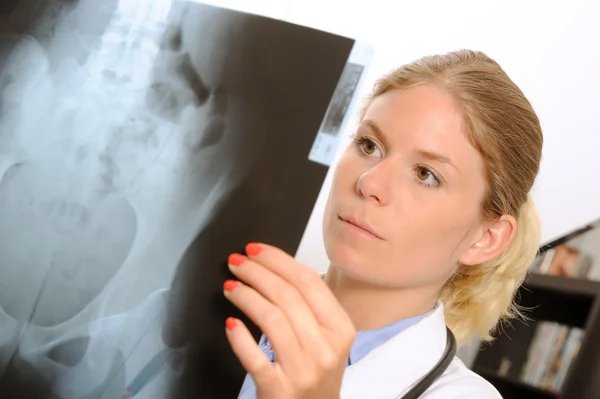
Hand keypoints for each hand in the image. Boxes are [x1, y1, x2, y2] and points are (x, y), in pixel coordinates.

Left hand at [223, 242, 355, 398]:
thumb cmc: (316, 373)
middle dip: (257, 272)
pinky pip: (254, 357)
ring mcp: (303, 370)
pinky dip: (239, 337)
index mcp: (341, 329)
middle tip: (237, 262)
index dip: (278, 260)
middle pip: (287, 295)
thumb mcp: (327, 338)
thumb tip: (274, 268)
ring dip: (246, 296)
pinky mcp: (279, 389)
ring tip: (230, 287)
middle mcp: (325, 348)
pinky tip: (231, 323)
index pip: (308, 282)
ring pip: (271, 318)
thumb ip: (310, 306)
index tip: (255, 250)